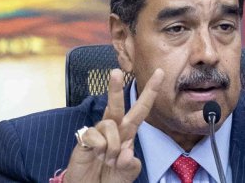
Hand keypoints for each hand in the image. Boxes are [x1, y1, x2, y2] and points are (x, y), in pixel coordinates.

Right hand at [63, 68, 164, 182]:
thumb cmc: (109, 180)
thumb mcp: (127, 175)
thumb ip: (131, 165)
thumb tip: (127, 151)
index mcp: (127, 134)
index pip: (141, 110)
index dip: (150, 92)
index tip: (160, 72)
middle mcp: (113, 130)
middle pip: (116, 105)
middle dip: (116, 88)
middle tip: (115, 72)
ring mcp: (98, 133)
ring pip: (110, 124)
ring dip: (113, 146)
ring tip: (107, 160)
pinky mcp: (84, 139)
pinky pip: (96, 136)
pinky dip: (100, 149)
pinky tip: (95, 156)